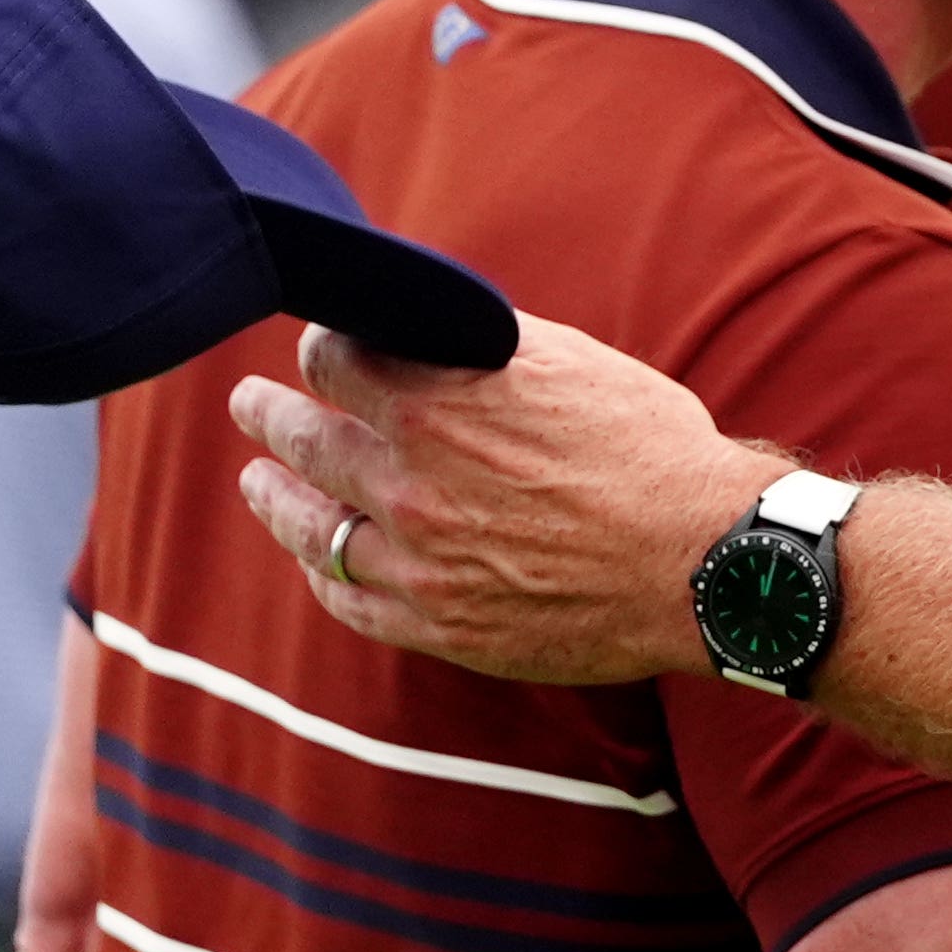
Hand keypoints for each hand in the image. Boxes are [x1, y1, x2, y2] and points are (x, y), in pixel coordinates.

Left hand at [232, 323, 768, 683]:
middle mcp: (409, 482)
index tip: (321, 351)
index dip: (323, 349)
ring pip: (308, 527)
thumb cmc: (652, 453)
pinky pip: (349, 603)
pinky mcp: (437, 626)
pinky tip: (315, 564)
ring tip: (257, 484)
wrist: (704, 561)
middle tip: (247, 405)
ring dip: (274, 499)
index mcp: (435, 404)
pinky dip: (322, 577)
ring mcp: (416, 561)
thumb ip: (485, 346)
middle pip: (303, 439)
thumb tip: (433, 325)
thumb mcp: (573, 364)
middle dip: (267, 415)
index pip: (333, 360)